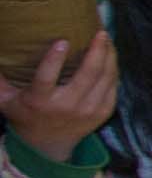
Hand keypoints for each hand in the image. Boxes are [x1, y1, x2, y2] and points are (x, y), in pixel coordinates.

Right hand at [0, 32, 115, 160]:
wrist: (47, 145)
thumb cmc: (24, 115)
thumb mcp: (5, 100)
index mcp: (40, 101)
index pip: (46, 78)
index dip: (54, 59)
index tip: (63, 40)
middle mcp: (66, 106)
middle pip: (88, 74)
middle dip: (97, 50)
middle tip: (100, 32)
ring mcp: (87, 111)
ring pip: (105, 78)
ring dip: (109, 56)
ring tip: (108, 40)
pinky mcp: (102, 114)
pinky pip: (113, 88)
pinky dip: (114, 71)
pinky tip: (111, 57)